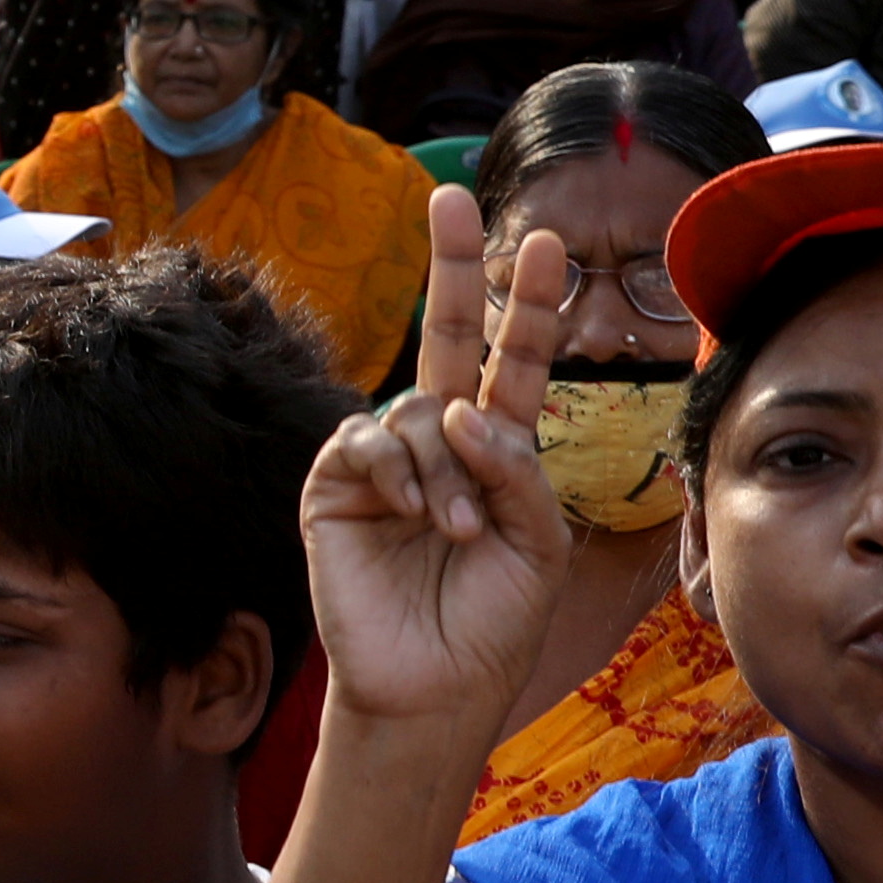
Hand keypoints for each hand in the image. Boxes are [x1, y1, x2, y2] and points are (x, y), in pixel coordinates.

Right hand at [292, 187, 573, 735]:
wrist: (433, 684)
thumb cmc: (494, 619)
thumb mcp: (541, 543)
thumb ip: (518, 471)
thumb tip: (459, 412)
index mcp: (496, 450)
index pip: (514, 361)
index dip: (528, 303)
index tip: (548, 242)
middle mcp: (438, 442)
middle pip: (445, 335)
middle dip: (452, 267)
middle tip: (450, 197)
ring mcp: (384, 461)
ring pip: (414, 409)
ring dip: (444, 465)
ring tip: (455, 529)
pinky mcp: (334, 487)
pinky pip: (363, 441)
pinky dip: (397, 470)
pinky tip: (414, 514)